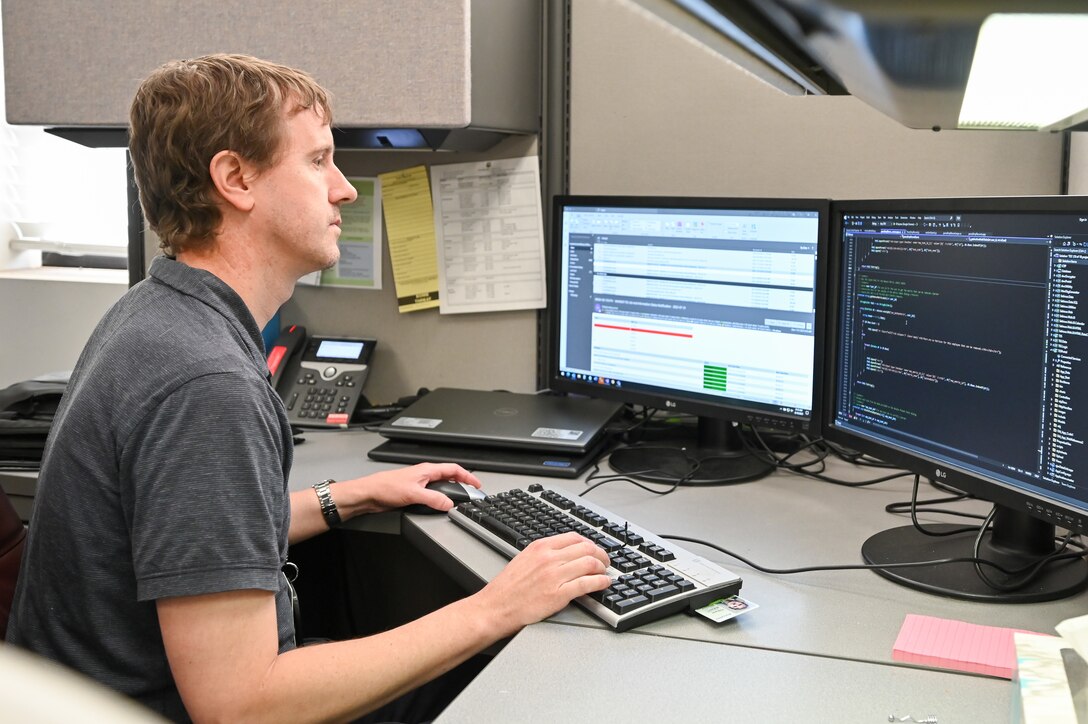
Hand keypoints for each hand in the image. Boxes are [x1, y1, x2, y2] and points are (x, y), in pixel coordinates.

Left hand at [336, 462, 481, 515]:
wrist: (369, 494)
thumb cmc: (385, 487)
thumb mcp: (414, 494)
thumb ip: (434, 499)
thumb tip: (449, 504)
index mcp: (427, 470)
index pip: (453, 469)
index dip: (467, 476)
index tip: (476, 484)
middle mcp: (424, 475)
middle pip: (449, 477)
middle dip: (462, 484)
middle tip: (471, 493)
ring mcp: (419, 484)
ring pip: (441, 486)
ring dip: (450, 492)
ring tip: (458, 500)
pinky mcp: (413, 493)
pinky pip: (432, 494)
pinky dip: (440, 499)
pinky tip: (440, 505)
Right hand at [473, 532, 611, 636]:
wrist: (495, 607)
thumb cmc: (507, 588)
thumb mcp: (524, 559)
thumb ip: (544, 554)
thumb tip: (565, 553)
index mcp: (540, 547)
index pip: (574, 537)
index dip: (590, 543)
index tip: (594, 549)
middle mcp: (549, 558)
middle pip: (586, 548)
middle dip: (601, 554)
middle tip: (605, 562)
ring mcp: (555, 576)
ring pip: (590, 563)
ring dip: (603, 568)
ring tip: (605, 573)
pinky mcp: (559, 594)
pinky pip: (587, 583)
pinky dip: (600, 582)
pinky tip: (604, 584)